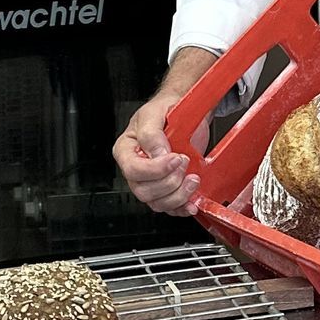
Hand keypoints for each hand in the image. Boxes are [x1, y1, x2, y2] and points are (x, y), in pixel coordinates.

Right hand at [115, 52, 217, 215]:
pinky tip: (193, 201)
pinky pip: (171, 208)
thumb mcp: (154, 113)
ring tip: (193, 179)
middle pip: (144, 191)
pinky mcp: (167, 190)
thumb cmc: (164, 111)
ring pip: (158, 203)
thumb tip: (158, 153)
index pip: (133, 170)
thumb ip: (151, 133)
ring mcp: (151, 182)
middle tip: (185, 162)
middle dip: (169, 182)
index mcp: (126, 151)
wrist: (181, 112)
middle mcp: (136, 170)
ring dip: (179, 195)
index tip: (175, 157)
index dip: (155, 169)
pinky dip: (184, 207)